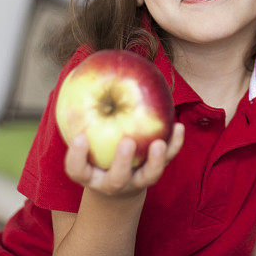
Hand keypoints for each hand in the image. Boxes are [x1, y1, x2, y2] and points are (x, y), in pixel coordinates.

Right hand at [64, 122, 184, 198]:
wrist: (118, 179)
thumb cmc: (95, 150)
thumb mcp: (83, 138)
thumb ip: (80, 115)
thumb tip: (77, 74)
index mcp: (89, 175)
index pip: (77, 170)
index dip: (77, 156)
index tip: (79, 138)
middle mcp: (112, 182)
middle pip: (116, 179)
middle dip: (122, 161)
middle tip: (126, 142)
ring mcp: (136, 180)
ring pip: (148, 176)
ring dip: (155, 160)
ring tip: (159, 143)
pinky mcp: (155, 171)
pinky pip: (168, 159)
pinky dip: (174, 144)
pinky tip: (178, 126)